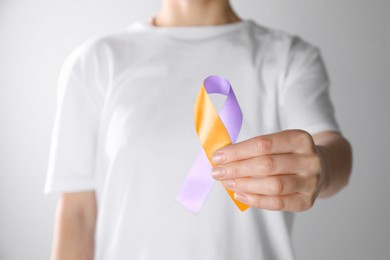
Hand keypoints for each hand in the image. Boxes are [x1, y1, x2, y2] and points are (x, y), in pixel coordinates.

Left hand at [211, 130, 325, 211]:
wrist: (320, 168)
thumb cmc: (288, 154)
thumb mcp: (278, 143)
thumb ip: (253, 149)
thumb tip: (222, 158)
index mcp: (300, 138)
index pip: (264, 144)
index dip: (238, 151)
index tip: (218, 157)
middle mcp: (309, 160)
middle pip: (267, 165)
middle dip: (237, 169)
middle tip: (217, 172)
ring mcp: (311, 182)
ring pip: (273, 185)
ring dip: (245, 185)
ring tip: (227, 183)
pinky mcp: (307, 201)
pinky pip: (278, 203)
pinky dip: (256, 200)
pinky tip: (240, 194)